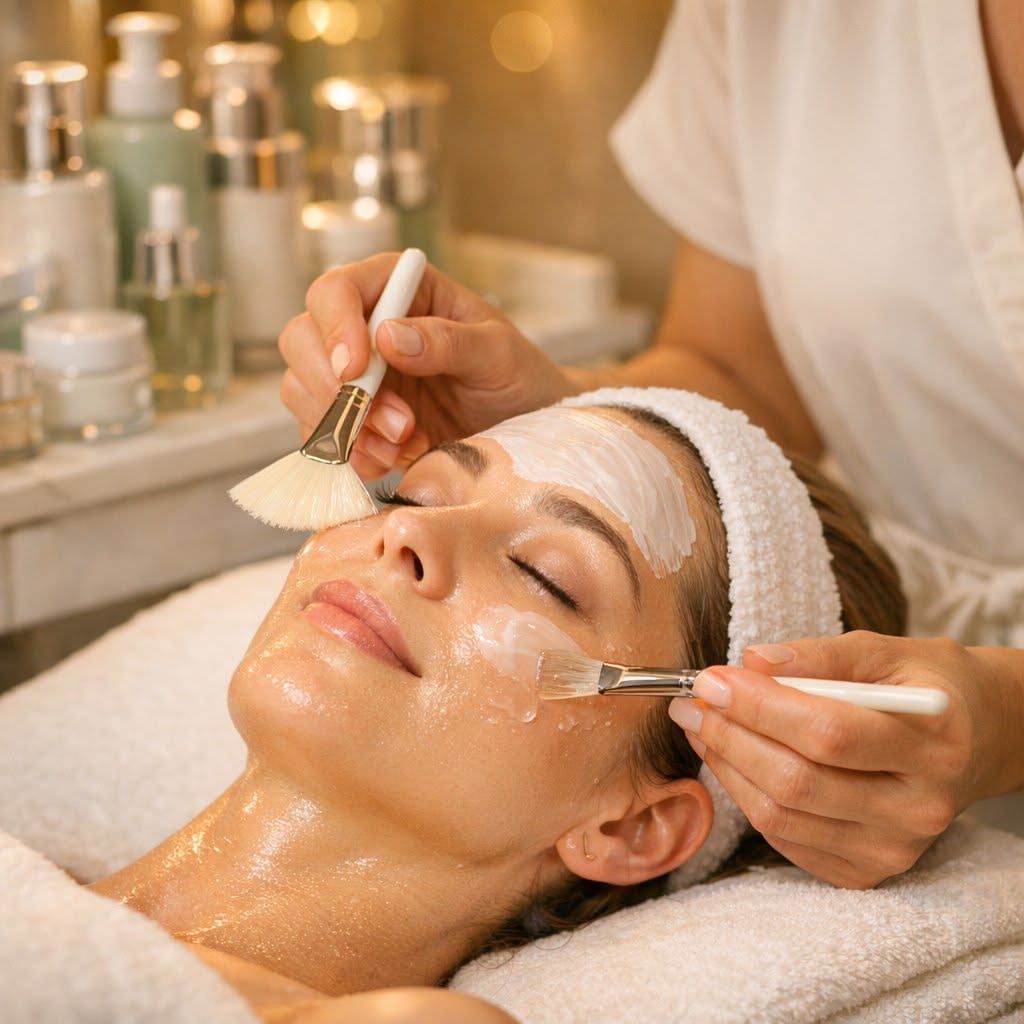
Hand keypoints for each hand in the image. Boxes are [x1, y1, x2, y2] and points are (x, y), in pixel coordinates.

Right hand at [279, 252, 575, 478]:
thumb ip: (448, 341)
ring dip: (346, 426)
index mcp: (397, 290)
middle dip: (338, 389)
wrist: (523, 429)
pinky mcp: (352, 418)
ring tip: (406, 443)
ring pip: (302, 390)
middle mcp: (363, 326)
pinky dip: (350, 453)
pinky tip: (391, 460)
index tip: (356, 370)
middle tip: (397, 424)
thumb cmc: (516, 377)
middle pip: (301, 339)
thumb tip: (388, 335)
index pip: (336, 290)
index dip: (335, 327)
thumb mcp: (497, 354)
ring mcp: (352, 375)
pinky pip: (321, 434)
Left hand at [668, 631, 1022, 888]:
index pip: (828, 731)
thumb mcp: (885, 652)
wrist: (973, 742)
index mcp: (933, 741)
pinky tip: (731, 759)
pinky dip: (746, 796)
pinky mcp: (868, 870)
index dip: (759, 706)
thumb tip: (754, 661)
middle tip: (692, 700)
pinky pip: (785, 839)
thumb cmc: (923, 687)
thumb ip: (820, 655)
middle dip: (730, 736)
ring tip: (701, 724)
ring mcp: (895, 847)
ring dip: (726, 766)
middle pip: (798, 780)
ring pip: (782, 814)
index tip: (712, 679)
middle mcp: (920, 805)